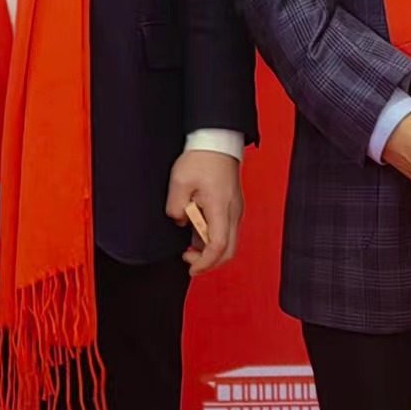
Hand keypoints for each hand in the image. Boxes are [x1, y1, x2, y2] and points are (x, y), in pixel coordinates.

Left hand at [166, 147, 243, 275]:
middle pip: (229, 251)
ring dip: (209, 249)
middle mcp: (233, 213)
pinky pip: (226, 231)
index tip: (191, 268)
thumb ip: (175, 207)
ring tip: (188, 244)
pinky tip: (196, 231)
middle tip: (188, 259)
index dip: (205, 263)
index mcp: (221, 208)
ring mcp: (235, 210)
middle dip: (208, 262)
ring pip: (228, 242)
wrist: (218, 141)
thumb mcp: (179, 181)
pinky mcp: (233, 207)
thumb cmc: (202, 158)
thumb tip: (179, 221)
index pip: (219, 246)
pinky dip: (212, 238)